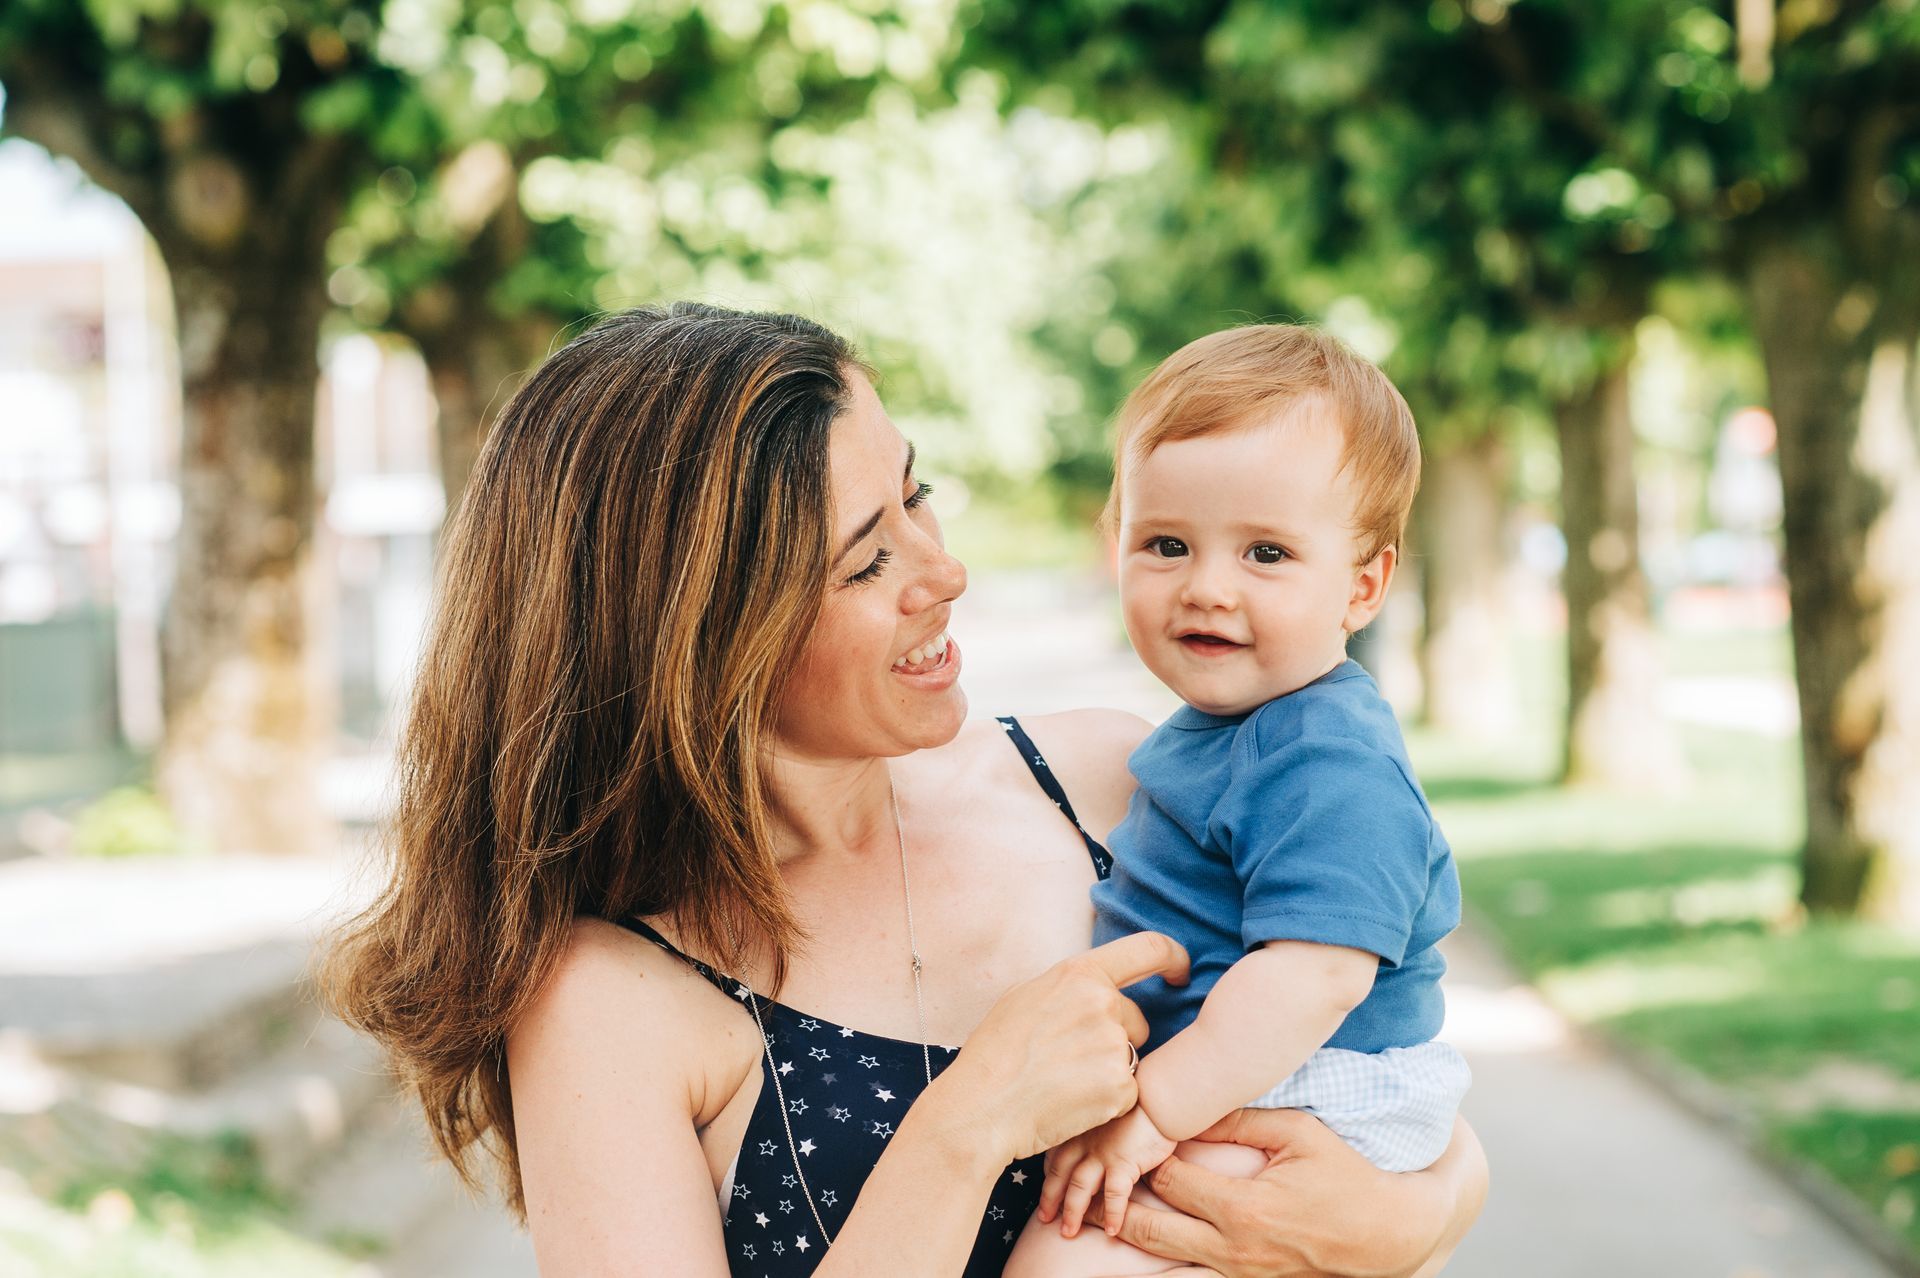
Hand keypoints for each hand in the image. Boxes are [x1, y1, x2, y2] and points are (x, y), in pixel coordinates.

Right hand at [931, 932, 1188, 1164]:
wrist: (981, 1107)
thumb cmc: (993, 1053)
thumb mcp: (1024, 996)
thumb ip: (1068, 986)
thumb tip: (1094, 985)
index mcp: (1079, 974)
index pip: (1147, 949)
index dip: (1173, 957)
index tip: (1179, 972)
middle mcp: (1102, 1003)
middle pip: (1136, 1020)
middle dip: (1115, 1038)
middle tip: (1069, 1060)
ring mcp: (1113, 1046)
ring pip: (1130, 1057)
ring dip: (1109, 1070)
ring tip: (1063, 1082)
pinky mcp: (1120, 1088)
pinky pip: (1128, 1091)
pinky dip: (1108, 1101)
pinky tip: (1072, 1103)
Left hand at [1039, 1105, 1175, 1237]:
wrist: (1159, 1098)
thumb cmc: (1137, 1106)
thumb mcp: (1106, 1115)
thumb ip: (1095, 1133)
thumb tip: (1091, 1154)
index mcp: (1079, 1129)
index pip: (1055, 1157)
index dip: (1048, 1178)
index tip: (1045, 1196)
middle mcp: (1085, 1141)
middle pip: (1060, 1174)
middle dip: (1050, 1199)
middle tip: (1045, 1220)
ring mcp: (1103, 1153)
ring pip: (1079, 1187)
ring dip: (1073, 1212)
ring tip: (1069, 1233)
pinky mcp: (1124, 1162)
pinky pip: (1114, 1195)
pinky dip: (1111, 1214)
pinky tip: (1111, 1230)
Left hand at [1110, 1109, 1471, 1277]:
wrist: (1385, 1236)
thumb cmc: (1345, 1177)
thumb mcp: (1299, 1134)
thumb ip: (1241, 1120)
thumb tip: (1195, 1104)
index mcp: (1243, 1208)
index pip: (1171, 1180)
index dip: (1145, 1157)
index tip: (1129, 1136)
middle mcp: (1232, 1247)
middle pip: (1150, 1227)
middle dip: (1116, 1202)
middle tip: (1091, 1179)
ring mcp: (1236, 1272)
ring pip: (1162, 1253)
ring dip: (1129, 1229)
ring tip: (1098, 1206)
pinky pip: (1186, 1270)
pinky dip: (1161, 1251)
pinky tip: (1142, 1230)